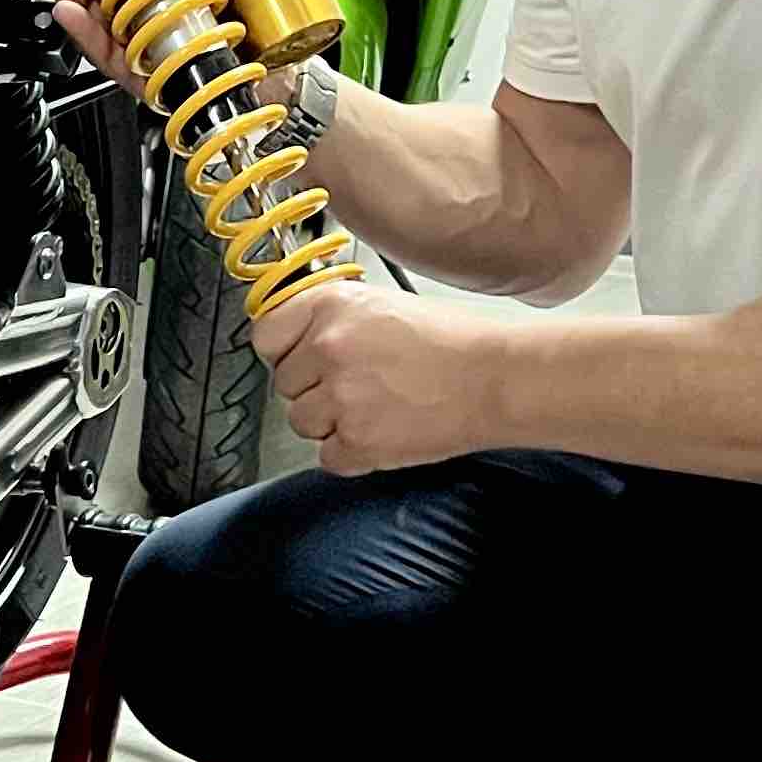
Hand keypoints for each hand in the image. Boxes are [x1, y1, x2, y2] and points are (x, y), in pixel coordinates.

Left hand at [249, 281, 511, 475]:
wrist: (495, 379)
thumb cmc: (454, 341)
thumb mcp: (382, 304)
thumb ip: (333, 320)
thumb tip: (299, 338)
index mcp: (330, 306)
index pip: (266, 335)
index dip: (284, 351)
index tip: (300, 358)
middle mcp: (327, 348)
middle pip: (284, 384)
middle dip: (315, 388)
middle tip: (360, 384)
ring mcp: (339, 398)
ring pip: (302, 423)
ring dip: (331, 421)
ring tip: (376, 406)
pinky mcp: (357, 442)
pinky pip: (328, 457)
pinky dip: (352, 452)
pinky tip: (384, 430)